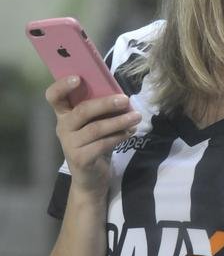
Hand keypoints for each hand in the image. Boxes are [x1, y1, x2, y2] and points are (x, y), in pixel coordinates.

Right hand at [46, 77, 141, 196]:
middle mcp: (63, 127)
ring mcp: (69, 144)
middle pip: (81, 111)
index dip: (62, 86)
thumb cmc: (94, 142)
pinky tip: (130, 132)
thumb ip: (100, 109)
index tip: (78, 78)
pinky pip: (102, 144)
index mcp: (64, 114)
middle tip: (126, 99)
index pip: (54, 97)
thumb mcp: (95, 123)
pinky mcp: (80, 159)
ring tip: (137, 117)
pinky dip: (119, 136)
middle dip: (106, 103)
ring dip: (119, 121)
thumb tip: (121, 94)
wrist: (91, 177)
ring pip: (96, 128)